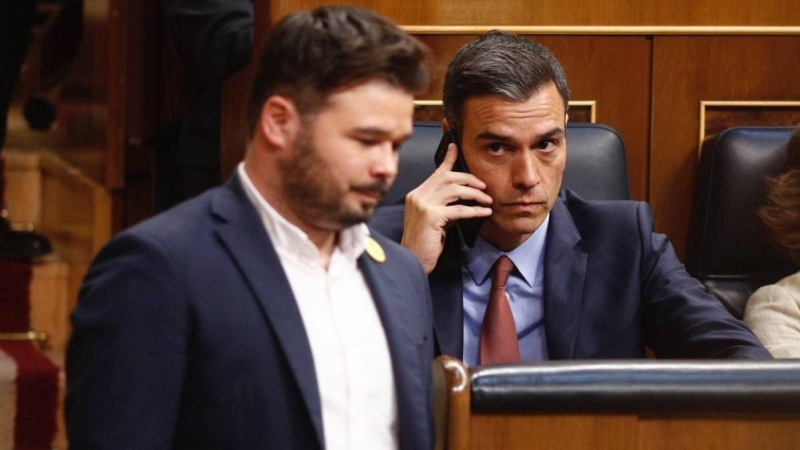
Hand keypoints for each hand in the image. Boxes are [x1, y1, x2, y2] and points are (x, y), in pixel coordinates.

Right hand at [401, 144, 492, 273]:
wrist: (414, 260)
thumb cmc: (425, 243)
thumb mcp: (435, 220)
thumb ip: (444, 206)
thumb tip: (463, 199)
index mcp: (417, 194)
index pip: (436, 172)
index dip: (448, 159)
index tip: (455, 147)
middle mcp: (418, 196)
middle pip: (447, 177)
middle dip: (469, 179)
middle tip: (484, 186)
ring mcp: (423, 205)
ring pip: (454, 190)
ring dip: (475, 194)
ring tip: (488, 200)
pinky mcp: (431, 216)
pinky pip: (459, 209)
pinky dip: (475, 210)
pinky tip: (485, 212)